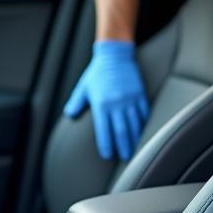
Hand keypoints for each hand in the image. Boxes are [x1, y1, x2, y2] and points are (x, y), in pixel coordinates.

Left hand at [63, 40, 149, 159]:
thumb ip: (76, 103)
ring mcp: (130, 99)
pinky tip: (143, 132)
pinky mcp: (139, 94)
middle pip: (121, 130)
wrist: (114, 55)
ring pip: (134, 124)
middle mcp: (116, 103)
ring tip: (135, 149)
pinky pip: (143, 112)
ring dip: (135, 138)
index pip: (104, 130)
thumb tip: (69, 115)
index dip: (106, 144)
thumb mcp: (83, 88)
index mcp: (101, 104)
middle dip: (123, 146)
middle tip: (125, 158)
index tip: (107, 154)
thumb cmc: (97, 72)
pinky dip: (144, 124)